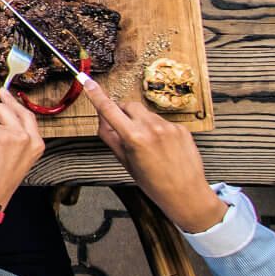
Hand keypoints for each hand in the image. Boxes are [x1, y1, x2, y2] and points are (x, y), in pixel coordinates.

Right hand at [86, 82, 228, 232]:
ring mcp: (168, 126)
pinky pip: (162, 121)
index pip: (109, 110)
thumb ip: (110, 136)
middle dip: (123, 113)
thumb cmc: (154, 183)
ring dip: (141, 122)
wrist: (186, 193)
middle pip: (128, 105)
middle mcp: (152, 128)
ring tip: (148, 145)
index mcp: (134, 137)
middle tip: (125, 130)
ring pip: (145, 113)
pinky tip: (162, 146)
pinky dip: (157, 129)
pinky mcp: (181, 128)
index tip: (88, 82)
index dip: (96, 95)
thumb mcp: (125, 161)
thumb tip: (101, 118)